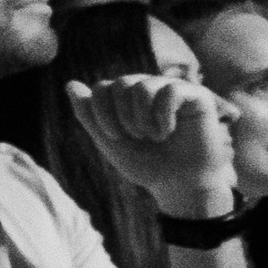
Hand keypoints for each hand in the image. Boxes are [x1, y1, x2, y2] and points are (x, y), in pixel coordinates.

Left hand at [64, 75, 238, 216]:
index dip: (102, 113)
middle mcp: (149, 87)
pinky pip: (171, 90)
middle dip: (122, 117)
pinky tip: (169, 132)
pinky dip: (164, 116)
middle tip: (137, 138)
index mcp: (127, 96)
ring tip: (153, 136)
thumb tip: (70, 83)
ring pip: (143, 86)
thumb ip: (88, 112)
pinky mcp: (197, 96)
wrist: (178, 184)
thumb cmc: (144, 163)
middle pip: (120, 83)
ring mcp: (173, 89)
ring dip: (142, 118)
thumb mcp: (108, 140)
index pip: (101, 87)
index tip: (116, 137)